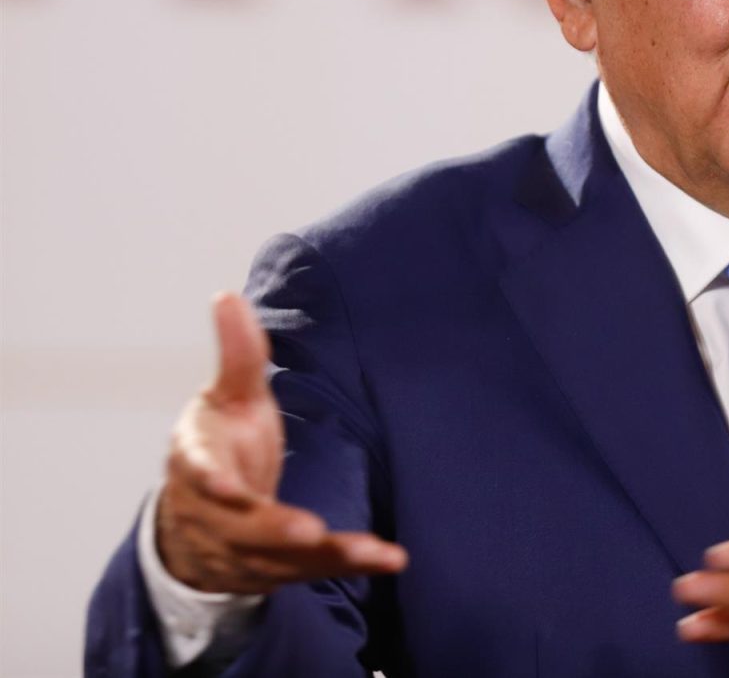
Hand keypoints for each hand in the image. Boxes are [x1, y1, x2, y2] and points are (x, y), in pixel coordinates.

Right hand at [155, 293, 407, 593]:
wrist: (196, 518)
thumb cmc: (222, 442)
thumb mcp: (227, 396)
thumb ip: (237, 353)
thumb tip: (227, 296)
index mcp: (199, 463)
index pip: (200, 472)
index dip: (211, 480)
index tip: (226, 485)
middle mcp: (216, 514)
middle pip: (244, 528)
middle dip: (275, 531)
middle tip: (310, 531)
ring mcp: (244, 547)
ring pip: (282, 557)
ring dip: (327, 556)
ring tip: (375, 552)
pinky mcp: (276, 567)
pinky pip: (312, 571)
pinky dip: (350, 566)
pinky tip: (393, 559)